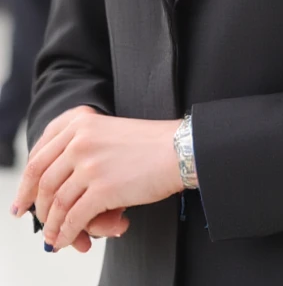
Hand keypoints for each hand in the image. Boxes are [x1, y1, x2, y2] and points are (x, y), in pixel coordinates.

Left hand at [11, 105, 184, 252]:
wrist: (177, 149)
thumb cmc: (147, 144)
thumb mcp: (107, 131)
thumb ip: (80, 147)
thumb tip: (57, 187)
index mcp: (80, 122)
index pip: (40, 155)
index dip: (27, 182)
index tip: (22, 199)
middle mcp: (80, 140)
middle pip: (44, 181)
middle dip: (38, 208)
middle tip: (36, 223)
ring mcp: (89, 164)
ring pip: (58, 203)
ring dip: (52, 226)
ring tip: (53, 238)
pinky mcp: (102, 188)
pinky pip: (74, 218)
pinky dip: (66, 233)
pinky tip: (66, 241)